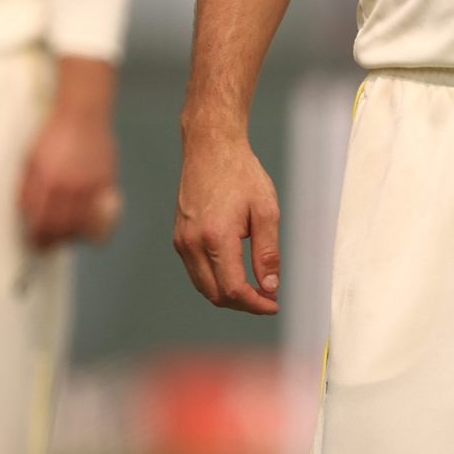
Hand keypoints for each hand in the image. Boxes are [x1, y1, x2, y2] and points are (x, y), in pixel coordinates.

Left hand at [18, 107, 119, 249]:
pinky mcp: (106, 181)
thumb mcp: (32, 159)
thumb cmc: (54, 134)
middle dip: (51, 240)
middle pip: (60, 226)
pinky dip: (94, 224)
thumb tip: (27, 210)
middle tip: (47, 245)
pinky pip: (100, 211)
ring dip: (73, 235)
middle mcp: (68, 185)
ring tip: (66, 237)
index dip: (36, 235)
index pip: (39, 219)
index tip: (33, 240)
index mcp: (46, 179)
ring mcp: (89, 184)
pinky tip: (88, 226)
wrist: (82, 113)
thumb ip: (30, 185)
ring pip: (81, 223)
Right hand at [174, 125, 281, 314]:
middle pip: (216, 295)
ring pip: (204, 287)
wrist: (210, 149)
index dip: (255, 305)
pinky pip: (196, 272)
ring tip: (255, 290)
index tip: (274, 305)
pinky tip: (236, 274)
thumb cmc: (241, 174)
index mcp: (216, 237)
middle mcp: (192, 244)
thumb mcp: (266, 210)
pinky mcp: (179, 238)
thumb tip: (270, 286)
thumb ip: (268, 252)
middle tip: (268, 299)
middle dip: (243, 304)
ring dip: (229, 295)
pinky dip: (216, 281)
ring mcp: (181, 242)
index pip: (233, 289)